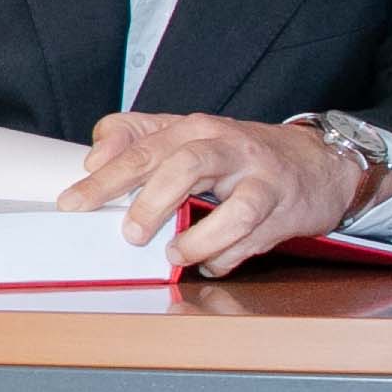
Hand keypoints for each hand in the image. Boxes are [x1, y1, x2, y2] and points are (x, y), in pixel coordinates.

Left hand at [61, 110, 370, 275]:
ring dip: (200, 237)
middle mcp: (227, 146)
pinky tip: (209, 262)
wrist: (317, 162)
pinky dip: (226, 256)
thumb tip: (94, 157)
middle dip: (152, 201)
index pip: (141, 148)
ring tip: (174, 253)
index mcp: (194, 128)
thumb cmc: (238, 153)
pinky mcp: (283, 208)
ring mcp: (260, 177)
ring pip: (234, 208)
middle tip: (129, 233)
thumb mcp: (185, 135)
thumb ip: (135, 137)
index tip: (73, 202)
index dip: (105, 177)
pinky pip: (253, 238)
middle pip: (184, 164)